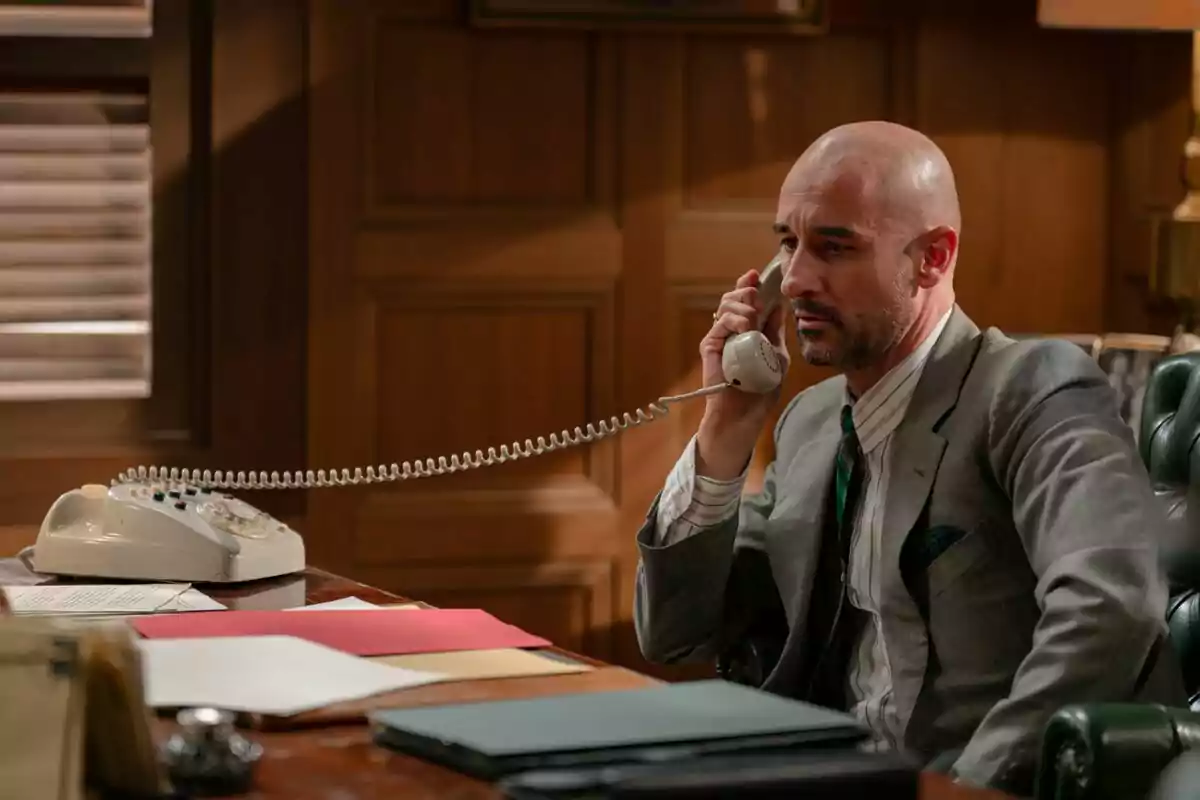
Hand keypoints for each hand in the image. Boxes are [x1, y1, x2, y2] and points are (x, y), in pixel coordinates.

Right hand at [696, 269, 789, 479]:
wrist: (745, 413)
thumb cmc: (762, 388)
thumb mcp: (776, 354)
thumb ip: (775, 330)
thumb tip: (781, 305)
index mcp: (748, 330)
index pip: (747, 301)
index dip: (750, 285)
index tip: (756, 275)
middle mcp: (732, 330)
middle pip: (734, 297)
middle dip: (748, 292)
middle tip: (758, 301)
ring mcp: (720, 336)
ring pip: (727, 305)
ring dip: (744, 307)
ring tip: (753, 323)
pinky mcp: (710, 344)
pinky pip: (721, 321)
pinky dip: (735, 319)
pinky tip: (746, 327)